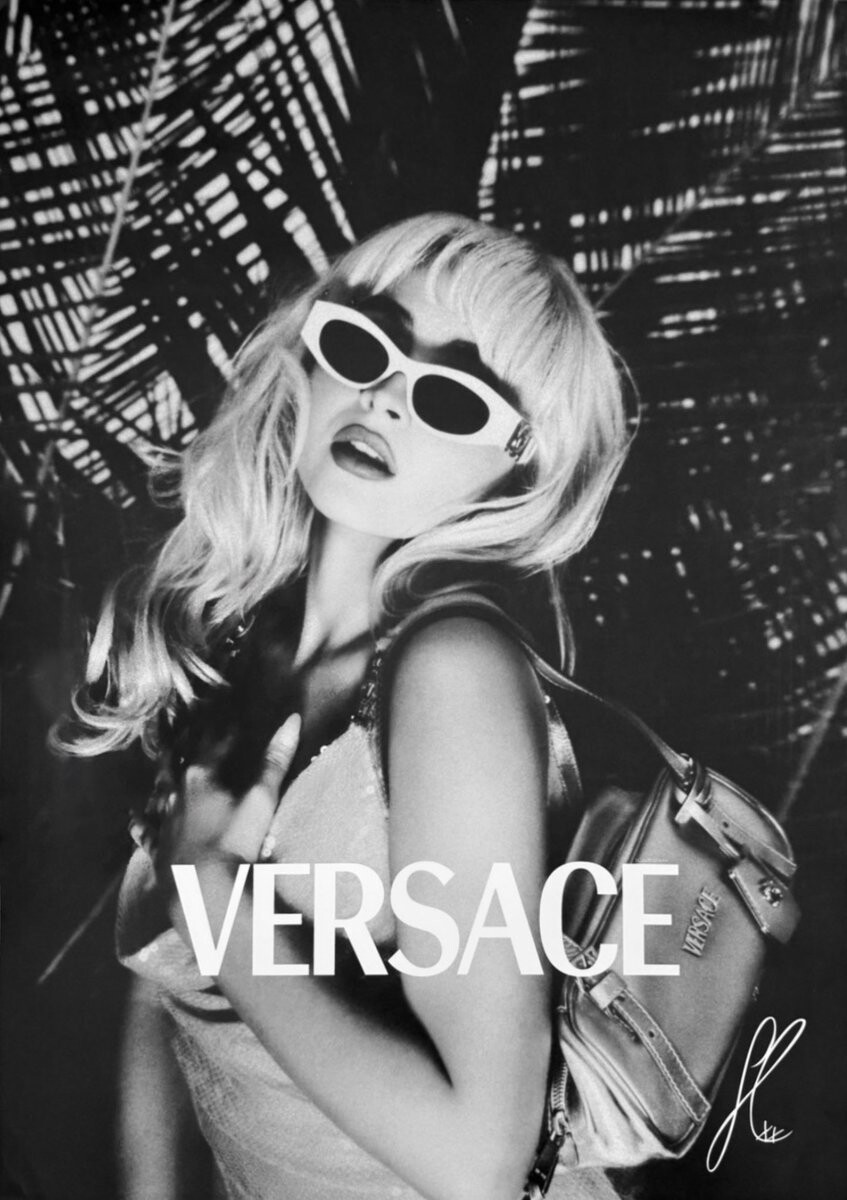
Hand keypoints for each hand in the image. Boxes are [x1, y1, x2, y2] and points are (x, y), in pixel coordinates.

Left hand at [130, 714, 300, 892]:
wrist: (203, 889)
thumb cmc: (235, 842)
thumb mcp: (261, 800)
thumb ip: (274, 761)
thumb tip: (292, 720)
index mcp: (201, 779)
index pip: (213, 747)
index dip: (223, 732)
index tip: (230, 719)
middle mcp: (176, 795)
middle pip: (177, 762)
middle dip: (182, 744)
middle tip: (183, 726)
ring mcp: (164, 822)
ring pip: (158, 791)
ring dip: (161, 776)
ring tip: (161, 763)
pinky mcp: (158, 849)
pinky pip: (145, 831)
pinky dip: (139, 821)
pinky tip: (132, 815)